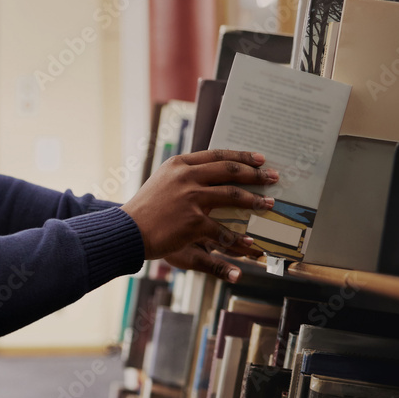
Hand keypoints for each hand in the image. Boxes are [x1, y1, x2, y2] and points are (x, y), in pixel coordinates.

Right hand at [120, 149, 277, 281]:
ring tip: (268, 204)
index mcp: (179, 164)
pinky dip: (238, 238)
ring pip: (232, 196)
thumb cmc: (144, 209)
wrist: (126, 230)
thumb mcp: (162, 182)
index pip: (217, 155)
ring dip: (254, 200)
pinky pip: (222, 229)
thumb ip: (183, 176)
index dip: (241, 156)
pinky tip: (249, 242)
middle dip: (256, 174)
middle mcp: (186, 177)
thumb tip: (208, 174)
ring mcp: (190, 198)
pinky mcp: (192, 221)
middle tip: (273, 177)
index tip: (260, 159)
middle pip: (230, 171)